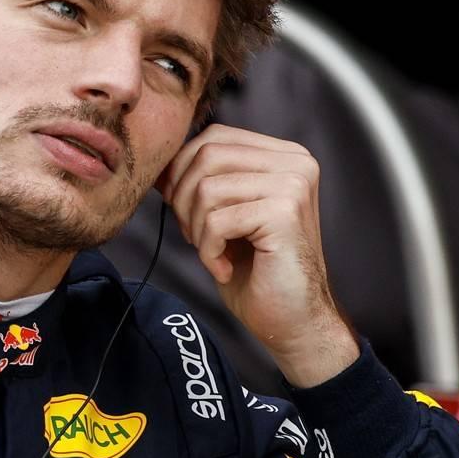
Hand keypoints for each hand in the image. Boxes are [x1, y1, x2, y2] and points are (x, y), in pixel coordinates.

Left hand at [159, 124, 359, 386]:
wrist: (294, 321)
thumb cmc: (259, 273)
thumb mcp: (225, 215)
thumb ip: (204, 182)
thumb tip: (162, 163)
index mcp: (283, 156)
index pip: (214, 136)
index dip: (183, 169)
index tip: (180, 209)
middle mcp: (295, 163)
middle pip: (207, 155)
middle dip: (184, 199)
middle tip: (195, 237)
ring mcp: (293, 185)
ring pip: (208, 188)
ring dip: (196, 229)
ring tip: (214, 253)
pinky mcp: (285, 213)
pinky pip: (218, 221)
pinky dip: (209, 251)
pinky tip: (224, 268)